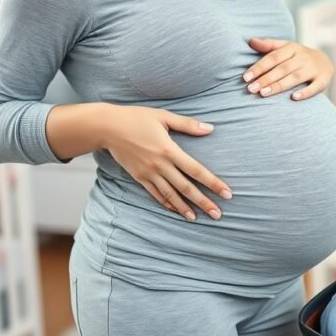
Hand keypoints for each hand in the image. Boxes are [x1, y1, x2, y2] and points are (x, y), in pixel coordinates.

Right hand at [102, 105, 231, 220]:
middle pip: (186, 187)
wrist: (108, 127)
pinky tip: (176, 210)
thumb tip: (211, 128)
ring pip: (170, 195)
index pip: (196, 170)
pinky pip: (155, 194)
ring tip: (197, 218)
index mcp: (169, 150)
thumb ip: (188, 124)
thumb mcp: (164, 116)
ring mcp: (148, 173)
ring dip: (185, 207)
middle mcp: (160, 165)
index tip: (227, 193)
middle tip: (218, 214)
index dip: (213, 183)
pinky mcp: (139, 177)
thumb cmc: (136, 118)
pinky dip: (167, 203)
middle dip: (203, 202)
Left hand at [243, 38, 333, 99]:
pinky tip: (293, 98)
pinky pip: (314, 87)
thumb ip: (268, 45)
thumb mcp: (285, 47)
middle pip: (282, 69)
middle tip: (251, 89)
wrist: (325, 62)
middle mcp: (303, 57)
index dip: (259, 67)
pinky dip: (305, 92)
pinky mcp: (323, 80)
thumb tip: (250, 41)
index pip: (273, 57)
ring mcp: (313, 69)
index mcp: (292, 48)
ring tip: (263, 93)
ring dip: (279, 86)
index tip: (245, 77)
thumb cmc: (297, 57)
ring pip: (295, 77)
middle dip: (266, 79)